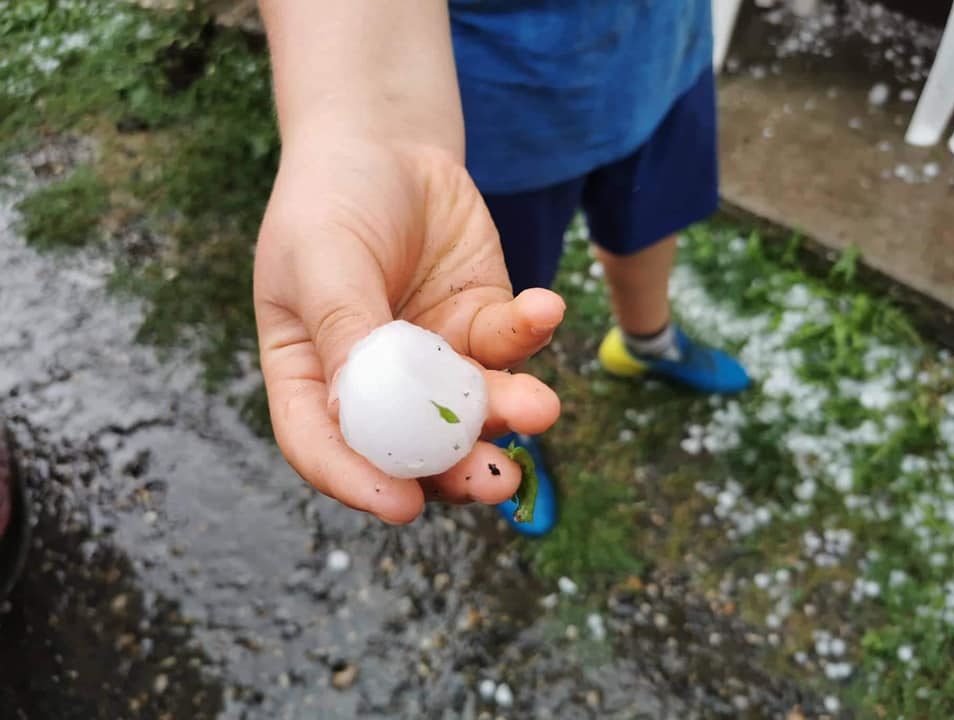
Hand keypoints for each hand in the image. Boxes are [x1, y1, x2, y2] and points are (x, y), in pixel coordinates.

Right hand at [254, 136, 564, 522]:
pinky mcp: (482, 323)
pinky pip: (511, 341)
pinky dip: (532, 331)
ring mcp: (433, 357)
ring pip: (474, 406)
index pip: (324, 445)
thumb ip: (342, 330)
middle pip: (412, 446)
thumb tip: (355, 414)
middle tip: (494, 479)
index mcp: (313, 374)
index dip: (358, 481)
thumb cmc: (331, 199)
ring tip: (540, 405)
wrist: (385, 142)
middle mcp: (375, 381)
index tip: (401, 507)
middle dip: (458, 468)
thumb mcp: (321, 259)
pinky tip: (545, 307)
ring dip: (509, 411)